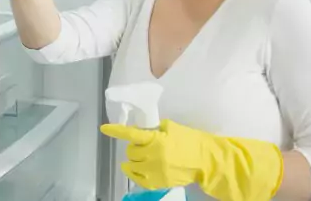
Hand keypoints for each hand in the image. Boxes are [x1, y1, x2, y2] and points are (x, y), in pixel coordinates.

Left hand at [101, 119, 282, 200]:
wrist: (206, 160)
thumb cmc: (191, 140)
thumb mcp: (173, 128)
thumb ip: (156, 129)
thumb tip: (143, 130)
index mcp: (157, 140)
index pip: (131, 134)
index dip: (116, 131)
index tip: (104, 128)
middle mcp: (153, 156)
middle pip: (131, 151)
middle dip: (135, 146)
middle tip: (143, 144)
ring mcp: (155, 171)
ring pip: (132, 165)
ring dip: (134, 159)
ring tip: (140, 156)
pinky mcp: (158, 182)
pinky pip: (138, 179)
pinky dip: (135, 172)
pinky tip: (136, 168)